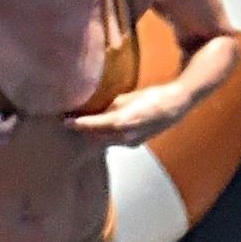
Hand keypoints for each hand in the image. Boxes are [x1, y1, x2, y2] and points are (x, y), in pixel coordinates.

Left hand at [65, 85, 182, 147]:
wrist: (175, 107)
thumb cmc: (153, 97)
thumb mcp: (128, 97)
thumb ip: (110, 105)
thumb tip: (94, 108)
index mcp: (122, 122)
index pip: (93, 125)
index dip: (78, 124)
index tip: (65, 121)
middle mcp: (125, 137)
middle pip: (96, 137)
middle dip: (83, 131)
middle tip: (69, 122)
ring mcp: (130, 143)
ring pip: (104, 141)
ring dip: (92, 135)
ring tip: (81, 127)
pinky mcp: (135, 144)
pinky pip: (114, 142)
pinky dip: (104, 137)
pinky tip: (98, 131)